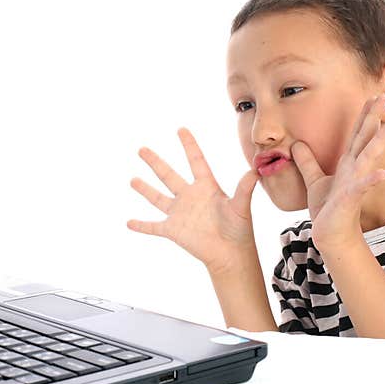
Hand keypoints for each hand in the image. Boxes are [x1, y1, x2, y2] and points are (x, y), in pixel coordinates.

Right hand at [127, 127, 260, 273]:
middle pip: (168, 175)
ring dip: (145, 189)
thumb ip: (245, 188)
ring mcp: (180, 213)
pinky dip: (141, 226)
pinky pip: (153, 227)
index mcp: (206, 187)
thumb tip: (256, 170)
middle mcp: (190, 197)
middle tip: (142, 149)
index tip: (181, 129)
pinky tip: (129, 223)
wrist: (231, 254)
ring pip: (158, 198)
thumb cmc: (239, 229)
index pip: (195, 161)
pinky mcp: (173, 230)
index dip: (189, 145)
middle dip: (155, 162)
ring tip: (133, 180)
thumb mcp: (241, 206)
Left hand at [290, 94, 384, 255]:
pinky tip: (383, 173)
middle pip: (366, 138)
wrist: (330, 235)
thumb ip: (307, 161)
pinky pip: (362, 188)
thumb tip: (296, 143)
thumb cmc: (326, 209)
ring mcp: (355, 183)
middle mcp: (354, 170)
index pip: (357, 134)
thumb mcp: (313, 180)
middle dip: (376, 118)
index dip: (364, 115)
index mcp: (347, 164)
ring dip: (381, 141)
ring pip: (369, 157)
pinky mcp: (350, 199)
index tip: (374, 96)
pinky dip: (372, 180)